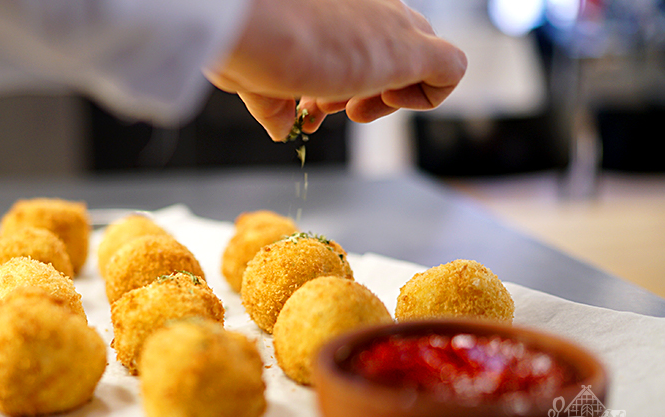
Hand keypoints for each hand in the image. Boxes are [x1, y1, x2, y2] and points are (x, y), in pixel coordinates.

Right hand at [205, 0, 466, 140]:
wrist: (250, 24)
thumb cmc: (244, 41)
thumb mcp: (255, 75)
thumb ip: (273, 102)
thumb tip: (280, 127)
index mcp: (336, 6)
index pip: (357, 39)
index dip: (338, 79)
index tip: (313, 103)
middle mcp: (369, 5)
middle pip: (392, 45)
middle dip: (363, 86)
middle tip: (334, 109)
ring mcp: (392, 22)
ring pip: (422, 54)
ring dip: (390, 94)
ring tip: (353, 110)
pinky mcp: (410, 48)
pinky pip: (450, 69)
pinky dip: (427, 97)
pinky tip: (383, 103)